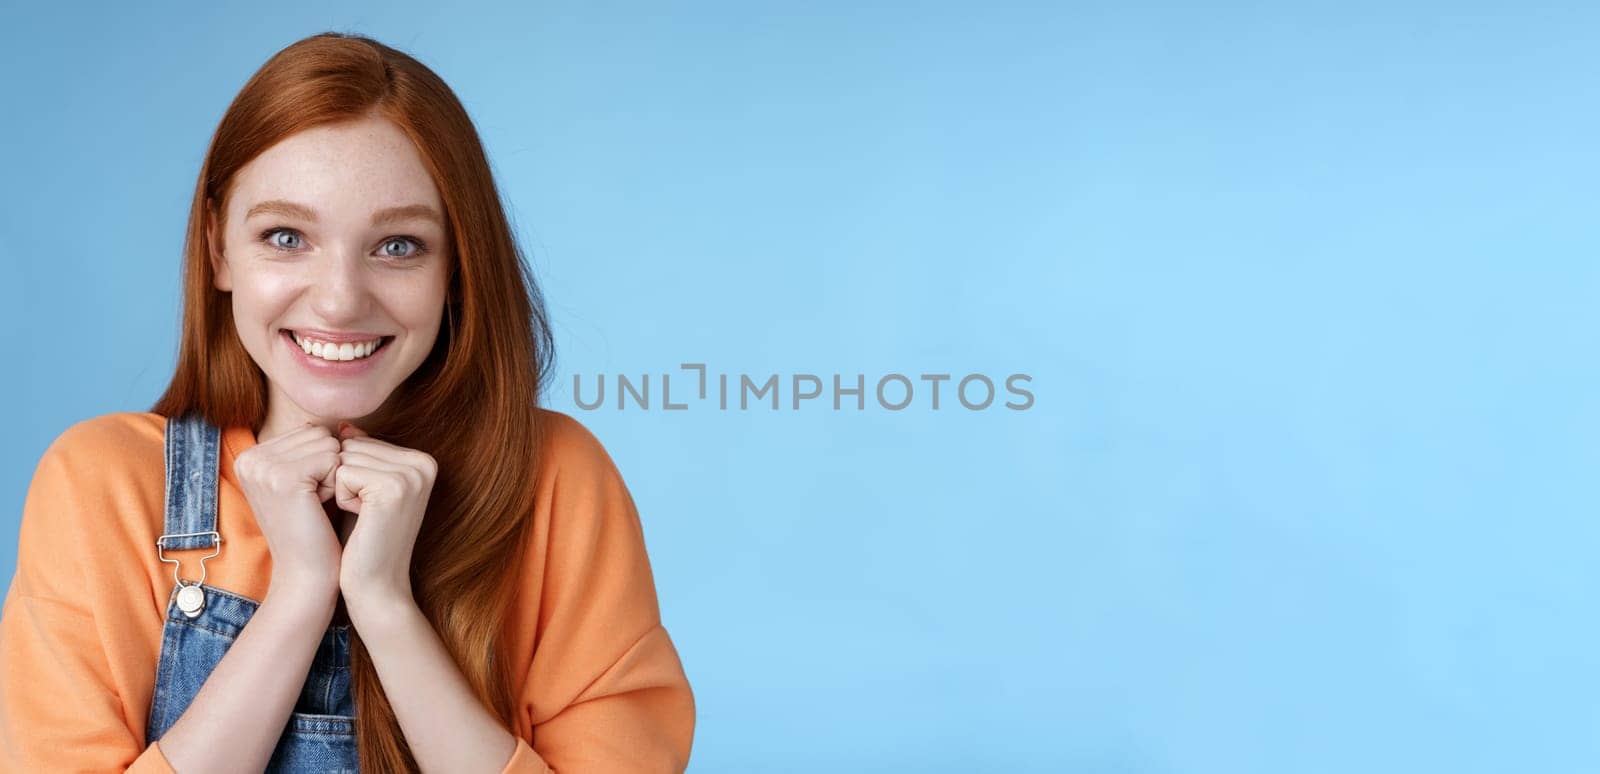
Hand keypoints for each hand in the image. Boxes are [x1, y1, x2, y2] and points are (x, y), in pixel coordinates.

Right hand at [231, 424, 343, 592]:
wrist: (306, 574)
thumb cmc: (315, 528)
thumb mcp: (310, 481)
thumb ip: (319, 447)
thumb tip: (350, 423)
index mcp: (251, 455)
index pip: (311, 430)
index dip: (323, 462)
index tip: (308, 495)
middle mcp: (249, 457)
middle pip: (319, 433)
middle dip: (329, 467)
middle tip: (313, 502)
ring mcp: (262, 467)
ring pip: (328, 443)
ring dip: (334, 475)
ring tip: (315, 505)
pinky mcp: (282, 478)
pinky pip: (333, 459)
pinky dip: (336, 484)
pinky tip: (319, 508)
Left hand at [332, 422, 436, 606]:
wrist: (376, 586)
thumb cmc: (364, 539)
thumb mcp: (365, 489)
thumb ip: (361, 454)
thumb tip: (344, 426)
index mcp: (422, 459)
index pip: (360, 440)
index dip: (350, 474)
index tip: (370, 506)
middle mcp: (424, 463)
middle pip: (352, 445)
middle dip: (344, 479)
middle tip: (365, 514)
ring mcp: (412, 474)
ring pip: (345, 457)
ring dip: (341, 489)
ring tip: (364, 517)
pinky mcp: (394, 487)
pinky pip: (343, 473)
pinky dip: (342, 499)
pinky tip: (362, 521)